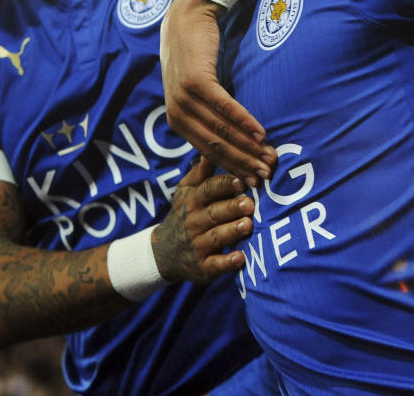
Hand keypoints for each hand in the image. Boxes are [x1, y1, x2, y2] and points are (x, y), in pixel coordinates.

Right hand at [152, 156, 254, 282]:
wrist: (164, 252)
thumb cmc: (185, 213)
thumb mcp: (186, 190)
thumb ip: (201, 171)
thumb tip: (211, 145)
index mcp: (193, 201)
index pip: (208, 190)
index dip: (224, 185)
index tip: (241, 180)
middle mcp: (194, 222)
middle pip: (215, 212)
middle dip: (232, 207)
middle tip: (249, 203)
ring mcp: (198, 245)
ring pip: (217, 237)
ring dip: (232, 231)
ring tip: (248, 225)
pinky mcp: (203, 267)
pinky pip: (216, 265)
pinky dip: (228, 263)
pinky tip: (241, 258)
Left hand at [160, 0, 276, 184]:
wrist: (186, 19)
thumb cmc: (196, 57)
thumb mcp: (197, 92)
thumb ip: (207, 117)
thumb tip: (230, 145)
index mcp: (177, 121)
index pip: (208, 152)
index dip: (232, 167)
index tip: (255, 181)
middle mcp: (177, 113)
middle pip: (215, 145)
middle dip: (242, 163)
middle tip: (267, 175)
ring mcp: (184, 97)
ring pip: (220, 129)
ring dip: (247, 146)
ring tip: (268, 156)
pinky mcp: (196, 81)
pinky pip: (223, 106)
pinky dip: (243, 121)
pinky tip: (260, 132)